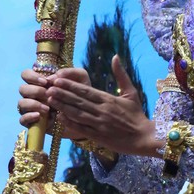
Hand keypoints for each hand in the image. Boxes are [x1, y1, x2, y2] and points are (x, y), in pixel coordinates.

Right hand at [18, 67, 89, 139]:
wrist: (84, 117)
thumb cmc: (79, 95)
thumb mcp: (81, 80)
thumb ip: (71, 73)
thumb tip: (55, 75)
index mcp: (40, 83)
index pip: (26, 74)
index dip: (32, 76)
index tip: (45, 82)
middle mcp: (33, 95)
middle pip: (22, 88)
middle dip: (35, 90)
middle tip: (48, 95)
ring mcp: (31, 109)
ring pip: (21, 103)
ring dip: (33, 104)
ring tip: (47, 108)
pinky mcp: (32, 122)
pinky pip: (22, 119)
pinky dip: (29, 117)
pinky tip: (39, 116)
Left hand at [45, 56, 162, 157]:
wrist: (144, 137)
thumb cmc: (137, 115)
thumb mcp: (132, 92)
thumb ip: (121, 75)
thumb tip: (115, 56)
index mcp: (109, 100)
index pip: (86, 91)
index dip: (71, 85)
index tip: (58, 79)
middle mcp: (102, 111)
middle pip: (79, 101)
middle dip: (62, 94)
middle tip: (48, 87)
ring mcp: (100, 124)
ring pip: (77, 114)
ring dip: (62, 107)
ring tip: (50, 100)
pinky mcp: (99, 136)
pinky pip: (81, 129)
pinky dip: (70, 124)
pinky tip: (59, 118)